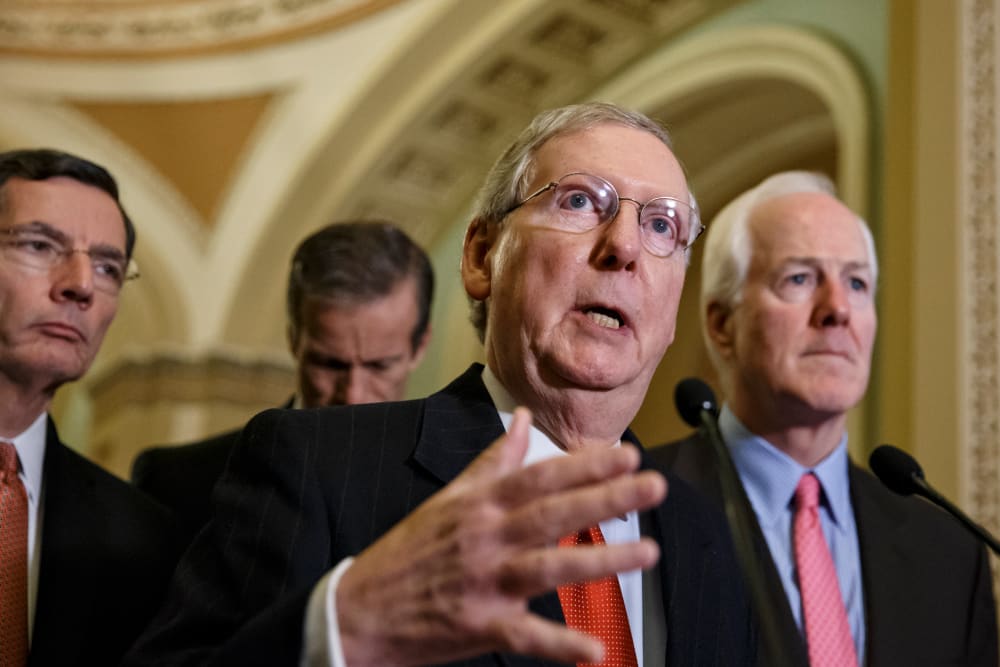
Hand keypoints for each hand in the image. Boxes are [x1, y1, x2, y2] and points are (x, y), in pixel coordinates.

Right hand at [335, 407, 666, 666]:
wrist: (358, 608)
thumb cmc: (410, 551)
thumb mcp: (449, 498)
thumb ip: (493, 460)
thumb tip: (523, 420)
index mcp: (479, 504)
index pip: (540, 476)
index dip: (585, 464)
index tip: (626, 453)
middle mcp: (484, 537)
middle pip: (552, 513)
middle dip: (606, 497)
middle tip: (652, 485)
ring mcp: (482, 581)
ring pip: (548, 567)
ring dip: (600, 562)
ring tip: (646, 554)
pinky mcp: (478, 626)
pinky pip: (525, 636)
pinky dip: (560, 645)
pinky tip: (595, 649)